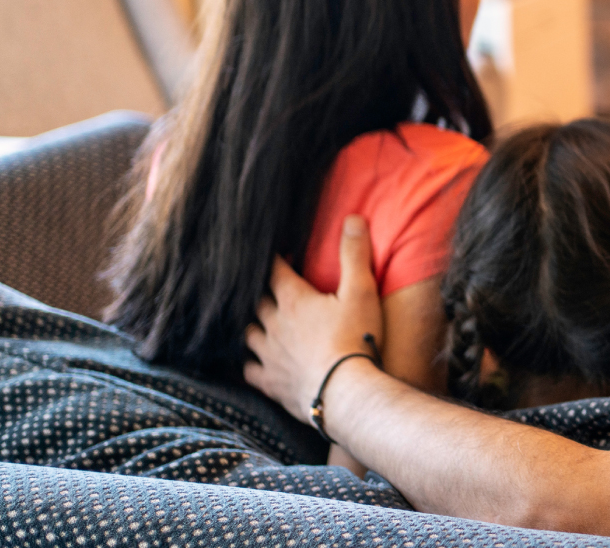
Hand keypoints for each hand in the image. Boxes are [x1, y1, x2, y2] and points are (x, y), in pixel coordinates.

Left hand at [245, 215, 384, 421]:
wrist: (346, 391)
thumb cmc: (355, 339)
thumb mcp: (361, 291)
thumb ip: (355, 254)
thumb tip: (352, 218)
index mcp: (293, 300)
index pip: (275, 272)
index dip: (275, 261)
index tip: (277, 255)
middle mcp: (273, 324)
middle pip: (256, 302)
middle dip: (260, 293)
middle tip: (266, 288)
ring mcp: (269, 355)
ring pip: (247, 334)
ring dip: (251, 326)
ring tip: (256, 322)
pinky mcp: (270, 382)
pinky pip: (249, 370)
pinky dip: (249, 364)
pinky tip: (253, 363)